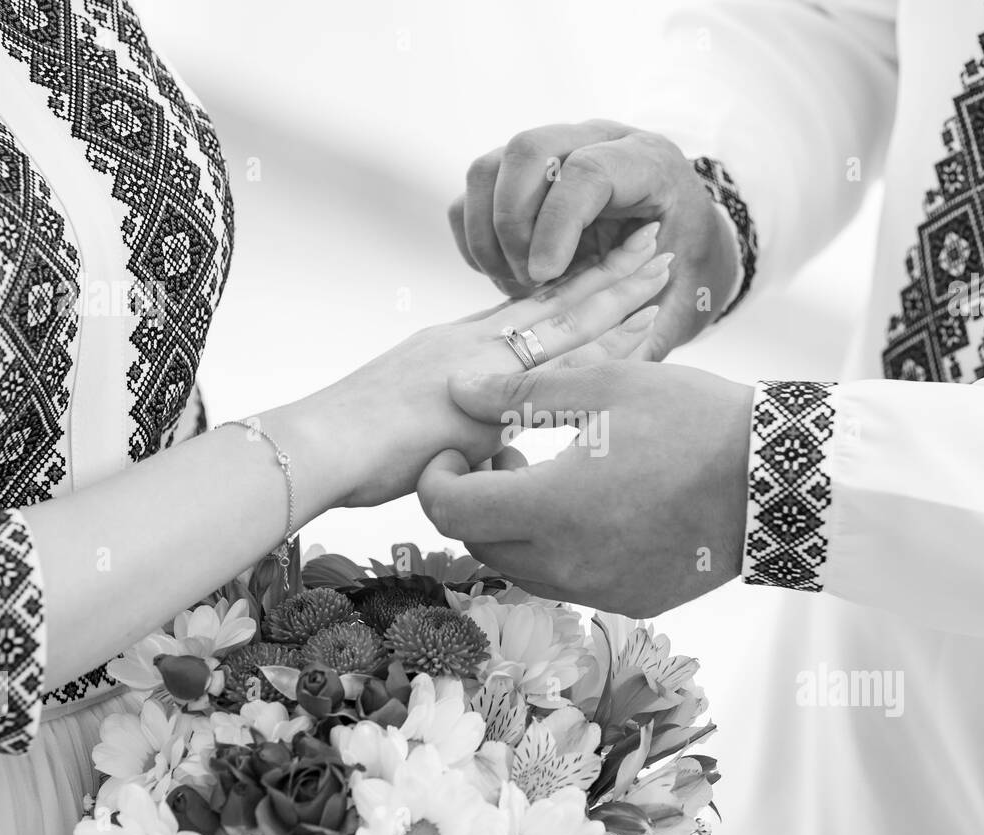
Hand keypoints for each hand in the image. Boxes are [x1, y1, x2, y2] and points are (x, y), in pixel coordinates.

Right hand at [301, 222, 672, 508]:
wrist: (317, 448)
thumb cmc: (350, 445)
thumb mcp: (415, 420)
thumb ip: (459, 422)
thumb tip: (494, 445)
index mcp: (459, 345)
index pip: (529, 308)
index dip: (572, 283)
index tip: (611, 263)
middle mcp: (476, 342)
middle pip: (557, 298)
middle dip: (609, 270)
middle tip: (656, 237)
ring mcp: (483, 361)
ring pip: (569, 321)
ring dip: (622, 296)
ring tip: (666, 267)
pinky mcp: (488, 392)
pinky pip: (565, 368)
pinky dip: (607, 352)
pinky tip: (646, 337)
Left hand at [415, 362, 753, 616]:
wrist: (776, 478)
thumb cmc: (692, 420)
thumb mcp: (604, 386)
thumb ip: (519, 394)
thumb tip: (456, 389)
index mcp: (552, 508)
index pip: (451, 510)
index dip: (436, 478)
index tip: (454, 449)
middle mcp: (569, 563)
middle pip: (479, 543)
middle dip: (470, 500)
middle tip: (499, 455)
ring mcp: (601, 589)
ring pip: (519, 568)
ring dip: (510, 528)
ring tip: (541, 480)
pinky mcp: (631, 601)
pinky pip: (566, 582)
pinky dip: (553, 550)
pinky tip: (584, 510)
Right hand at [449, 120, 738, 359]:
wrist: (684, 241)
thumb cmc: (688, 273)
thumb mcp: (683, 301)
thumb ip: (656, 332)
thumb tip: (621, 373)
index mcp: (647, 163)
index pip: (588, 170)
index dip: (557, 224)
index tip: (544, 277)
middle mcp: (596, 140)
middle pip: (527, 152)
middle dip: (513, 226)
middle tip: (530, 285)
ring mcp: (552, 151)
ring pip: (488, 169)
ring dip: (488, 235)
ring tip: (517, 287)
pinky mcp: (519, 174)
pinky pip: (473, 193)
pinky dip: (475, 238)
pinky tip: (504, 277)